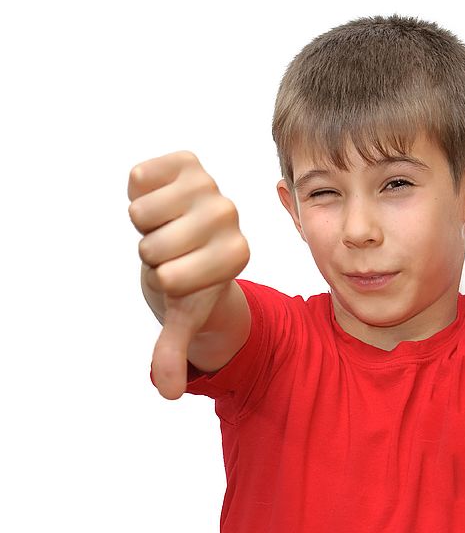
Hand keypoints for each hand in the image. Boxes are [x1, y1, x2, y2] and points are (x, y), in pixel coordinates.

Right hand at [128, 151, 249, 399]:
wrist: (187, 237)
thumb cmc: (188, 278)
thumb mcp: (184, 315)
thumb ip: (175, 351)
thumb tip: (168, 392)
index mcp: (237, 254)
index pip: (172, 279)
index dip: (164, 280)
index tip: (181, 275)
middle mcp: (230, 216)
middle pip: (152, 247)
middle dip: (150, 254)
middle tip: (169, 249)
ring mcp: (211, 185)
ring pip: (142, 214)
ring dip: (142, 224)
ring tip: (164, 225)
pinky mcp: (188, 161)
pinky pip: (138, 178)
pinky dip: (137, 192)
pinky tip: (158, 198)